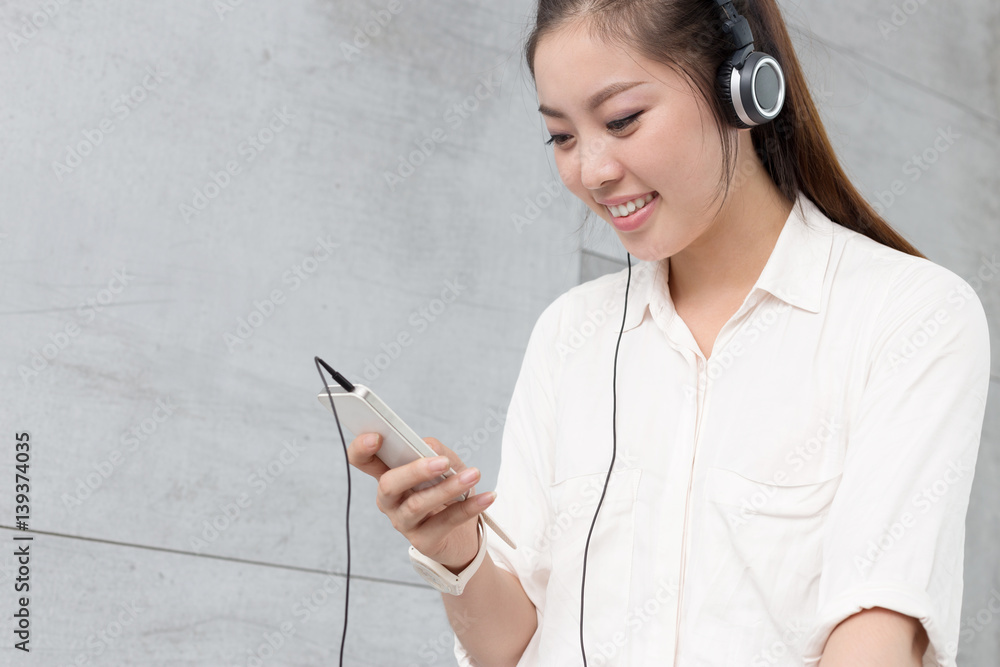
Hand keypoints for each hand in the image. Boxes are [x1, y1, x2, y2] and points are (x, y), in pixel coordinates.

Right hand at [347, 433, 496, 570]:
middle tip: (442, 462)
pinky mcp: (422, 541)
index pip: (363, 461)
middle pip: (388, 484)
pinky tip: (487, 496)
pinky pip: (446, 522)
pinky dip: (470, 507)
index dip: (362, 448)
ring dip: (448, 488)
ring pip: (418, 504)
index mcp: (388, 475)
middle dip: (414, 471)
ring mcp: (403, 522)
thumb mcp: (444, 466)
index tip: (377, 436)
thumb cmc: (447, 494)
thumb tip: (432, 449)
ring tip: (473, 475)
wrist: (462, 536)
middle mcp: (390, 500)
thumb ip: (435, 451)